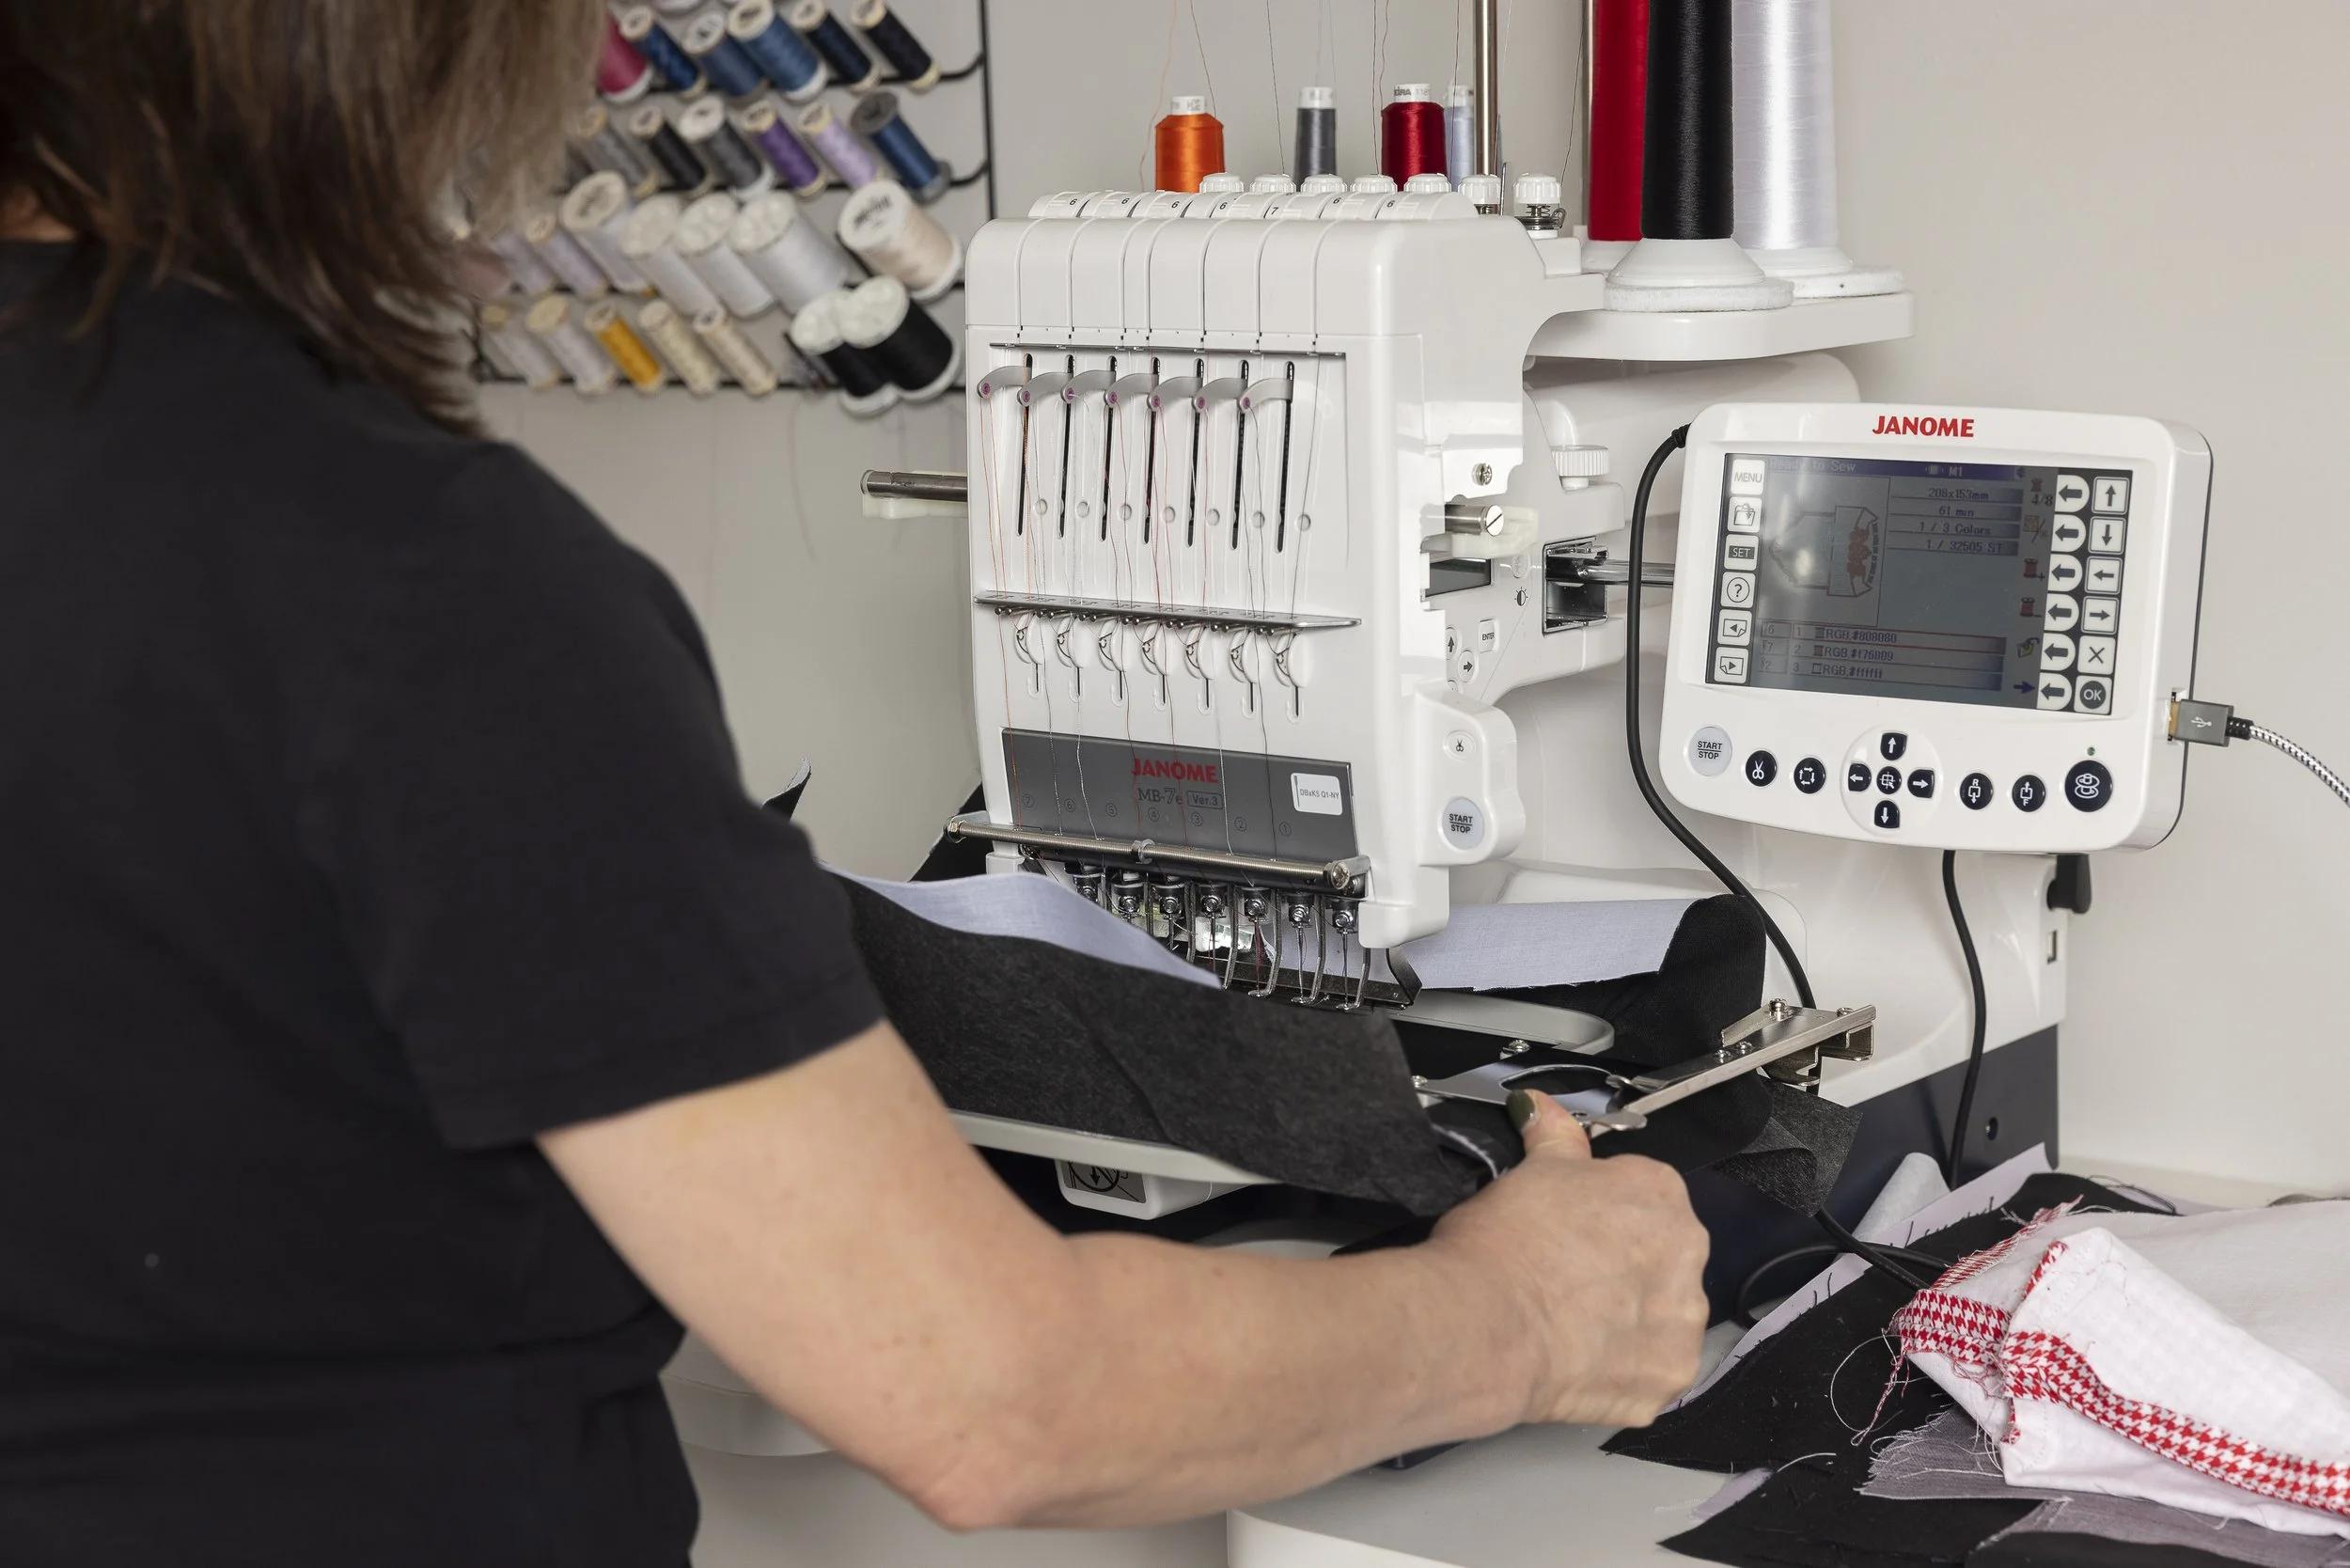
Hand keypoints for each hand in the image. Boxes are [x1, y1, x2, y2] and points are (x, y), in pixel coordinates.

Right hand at [1426, 1089, 1710, 1428]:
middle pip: (1662, 1255)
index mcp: (1659, 1190)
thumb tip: (1540, 1103)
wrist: (1488, 1324)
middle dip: (1625, 1267)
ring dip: (1631, 1321)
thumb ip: (1552, 1135)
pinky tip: (1582, 1362)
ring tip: (1572, 1327)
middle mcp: (1689, 1250)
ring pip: (1663, 1315)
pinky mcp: (1671, 1377)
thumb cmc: (1505, 1240)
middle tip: (1568, 1280)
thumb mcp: (1528, 1171)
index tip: (1569, 1234)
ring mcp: (1684, 1319)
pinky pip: (1653, 1369)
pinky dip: (1625, 1369)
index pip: (1642, 1195)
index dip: (1601, 1216)